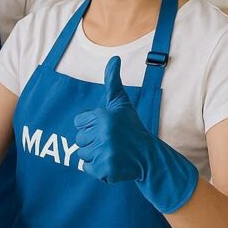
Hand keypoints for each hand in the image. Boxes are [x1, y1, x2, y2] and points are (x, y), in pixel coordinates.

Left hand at [74, 56, 197, 213]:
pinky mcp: (106, 170)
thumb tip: (114, 58)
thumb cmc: (131, 127)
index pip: (78, 122)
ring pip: (82, 155)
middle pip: (78, 140)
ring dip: (94, 156)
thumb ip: (113, 81)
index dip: (90, 126)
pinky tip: (112, 163)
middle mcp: (104, 134)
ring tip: (112, 152)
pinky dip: (98, 169)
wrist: (150, 156)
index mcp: (104, 116)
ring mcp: (106, 152)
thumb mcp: (121, 103)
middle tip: (111, 141)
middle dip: (92, 142)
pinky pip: (87, 169)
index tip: (106, 128)